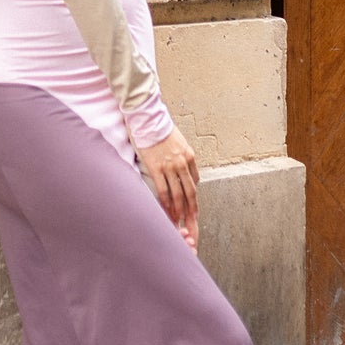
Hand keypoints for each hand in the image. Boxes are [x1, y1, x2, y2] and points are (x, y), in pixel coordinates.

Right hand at [135, 124, 198, 252]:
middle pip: (190, 192)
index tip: (193, 210)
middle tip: (191, 224)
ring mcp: (170, 167)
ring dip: (179, 211)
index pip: (195, 182)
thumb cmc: (162, 131)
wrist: (149, 120)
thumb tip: (187, 174)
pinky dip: (166, 204)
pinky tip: (167, 212)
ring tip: (178, 223)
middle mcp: (182, 163)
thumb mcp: (180, 143)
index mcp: (189, 157)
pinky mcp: (156, 169)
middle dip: (191, 211)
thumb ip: (184, 159)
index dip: (194, 198)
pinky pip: (163, 190)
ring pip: (178, 194)